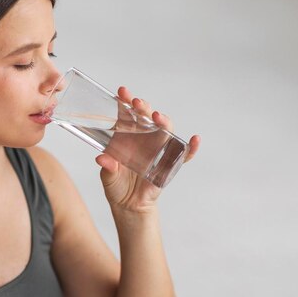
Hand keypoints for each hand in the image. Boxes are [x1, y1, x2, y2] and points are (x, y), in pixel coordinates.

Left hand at [95, 86, 199, 212]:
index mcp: (127, 136)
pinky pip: (184, 154)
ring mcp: (158, 149)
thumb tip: (103, 158)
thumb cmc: (116, 185)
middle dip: (143, 107)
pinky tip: (194, 140)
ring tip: (157, 117)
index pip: (127, 114)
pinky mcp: (170, 163)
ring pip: (165, 130)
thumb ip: (107, 167)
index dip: (125, 101)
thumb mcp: (107, 176)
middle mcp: (144, 138)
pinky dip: (191, 148)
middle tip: (137, 103)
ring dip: (164, 121)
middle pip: (147, 117)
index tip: (122, 92)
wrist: (128, 204)